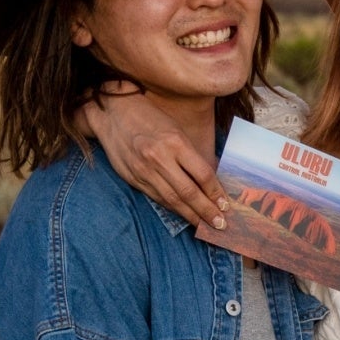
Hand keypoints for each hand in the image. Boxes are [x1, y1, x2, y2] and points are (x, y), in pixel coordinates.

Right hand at [78, 82, 230, 229]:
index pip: (202, 174)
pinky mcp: (133, 178)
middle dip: (206, 211)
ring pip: (172, 200)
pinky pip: (157, 198)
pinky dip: (172, 208)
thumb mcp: (176, 128)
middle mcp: (159, 158)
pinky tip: (183, 214)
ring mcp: (144, 170)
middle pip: (188, 192)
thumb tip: (211, 180)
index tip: (226, 205)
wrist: (113, 113)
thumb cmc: (150, 117)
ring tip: (204, 225)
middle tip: (220, 225)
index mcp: (175, 142)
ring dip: (190, 215)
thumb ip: (191, 154)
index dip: (216, 193)